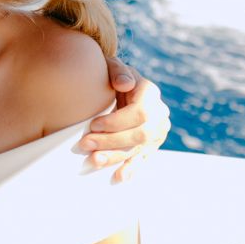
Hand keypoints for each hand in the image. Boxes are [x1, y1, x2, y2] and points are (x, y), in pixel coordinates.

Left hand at [78, 57, 170, 181]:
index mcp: (150, 93)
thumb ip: (116, 71)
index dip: (117, 122)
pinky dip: (130, 169)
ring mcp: (157, 132)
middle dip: (112, 141)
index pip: (140, 112)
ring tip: (94, 161)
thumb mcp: (112, 66)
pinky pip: (142, 159)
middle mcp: (159, 114)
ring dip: (116, 157)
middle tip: (85, 144)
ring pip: (139, 149)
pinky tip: (118, 177)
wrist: (117, 87)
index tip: (93, 125)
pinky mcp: (151, 146)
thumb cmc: (110, 76)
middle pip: (140, 134)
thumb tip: (124, 84)